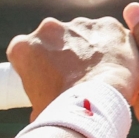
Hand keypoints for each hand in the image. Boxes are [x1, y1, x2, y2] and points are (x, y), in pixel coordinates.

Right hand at [7, 17, 138, 118]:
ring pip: (82, 35)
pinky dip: (113, 47)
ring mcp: (78, 24)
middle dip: (62, 54)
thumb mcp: (38, 110)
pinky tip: (115, 67)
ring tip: (97, 76)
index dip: (37, 66)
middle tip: (74, 79)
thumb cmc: (64, 113)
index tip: (48, 79)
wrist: (98, 107)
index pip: (25, 52)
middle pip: (54, 39)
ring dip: (87, 49)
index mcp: (23, 48)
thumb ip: (38, 99)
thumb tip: (45, 111)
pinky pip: (110, 35)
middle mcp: (48, 28)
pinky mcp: (107, 25)